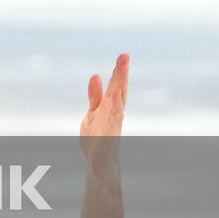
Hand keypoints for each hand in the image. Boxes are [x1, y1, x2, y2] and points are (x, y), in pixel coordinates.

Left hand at [80, 53, 128, 171]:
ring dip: (118, 90)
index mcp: (111, 107)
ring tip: (118, 75)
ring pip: (117, 105)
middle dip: (121, 74)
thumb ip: (95, 95)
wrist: (99, 162)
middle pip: (119, 91)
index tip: (124, 55)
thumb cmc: (98, 136)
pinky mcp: (108, 138)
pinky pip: (112, 124)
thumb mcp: (94, 112)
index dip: (120, 71)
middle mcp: (115, 114)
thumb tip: (96, 75)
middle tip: (124, 56)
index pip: (117, 86)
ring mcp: (113, 125)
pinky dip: (113, 113)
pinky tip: (113, 101)